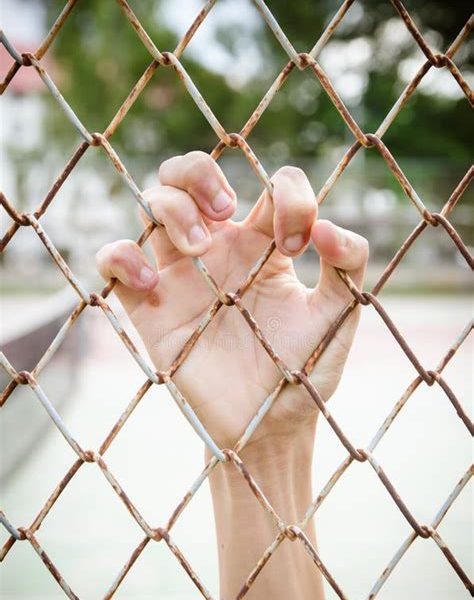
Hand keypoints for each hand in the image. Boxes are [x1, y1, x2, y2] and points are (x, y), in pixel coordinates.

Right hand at [96, 152, 367, 453]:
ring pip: (152, 205)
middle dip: (199, 173)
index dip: (288, 196)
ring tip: (196, 250)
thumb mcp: (336, 318)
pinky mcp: (148, 306)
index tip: (295, 244)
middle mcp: (219, 249)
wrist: (266, 426)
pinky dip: (122, 257)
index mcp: (266, 245)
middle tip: (224, 209)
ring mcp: (180, 274)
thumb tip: (328, 227)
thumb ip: (348, 266)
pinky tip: (152, 285)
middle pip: (189, 174)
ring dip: (171, 211)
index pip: (270, 185)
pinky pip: (114, 259)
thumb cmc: (302, 373)